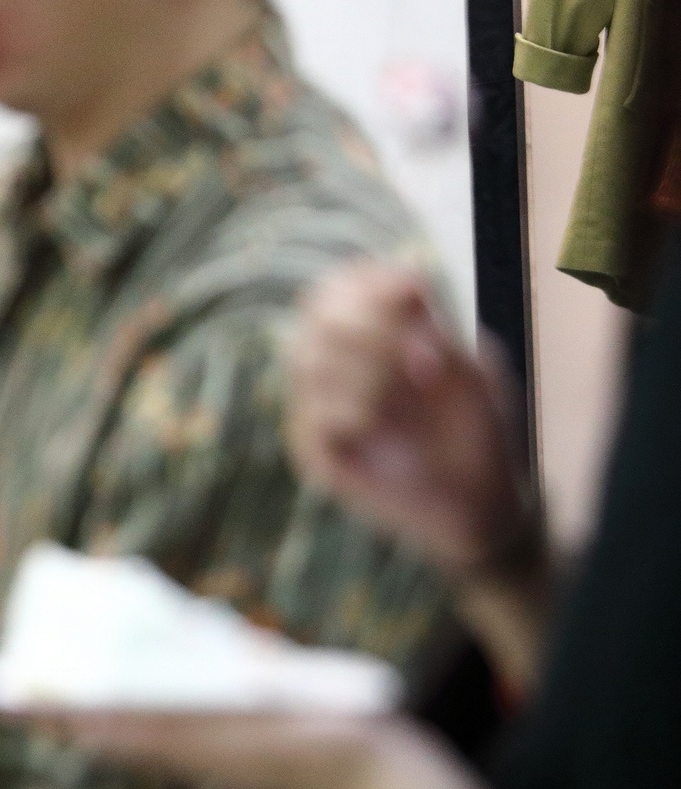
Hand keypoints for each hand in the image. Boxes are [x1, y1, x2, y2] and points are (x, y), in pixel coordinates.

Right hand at [286, 264, 531, 579]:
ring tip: (414, 395)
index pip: (337, 288)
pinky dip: (359, 410)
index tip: (416, 294)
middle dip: (372, 326)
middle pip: (316, 313)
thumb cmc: (477, 433)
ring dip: (370, 368)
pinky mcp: (313, 450)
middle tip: (425, 358)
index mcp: (366, 340)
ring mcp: (317, 408)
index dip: (368, 283)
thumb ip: (435, 328)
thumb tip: (407, 285)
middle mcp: (333, 367)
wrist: (478, 504)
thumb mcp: (471, 370)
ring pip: (310, 359)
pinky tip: (386, 429)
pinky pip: (317, 413)